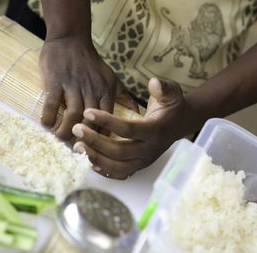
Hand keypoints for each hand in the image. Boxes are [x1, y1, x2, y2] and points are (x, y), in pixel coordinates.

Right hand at [40, 36, 134, 139]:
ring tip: (60, 138)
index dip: (101, 136)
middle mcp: (91, 89)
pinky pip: (51, 104)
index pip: (107, 119)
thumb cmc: (89, 60)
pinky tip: (46, 125)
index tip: (95, 146)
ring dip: (65, 130)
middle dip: (82, 138)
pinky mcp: (55, 82)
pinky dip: (49, 117)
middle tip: (75, 148)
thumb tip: (136, 110)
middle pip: (89, 121)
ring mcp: (72, 85)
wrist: (70, 38)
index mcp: (105, 90)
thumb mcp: (110, 77)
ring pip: (72, 115)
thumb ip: (122, 95)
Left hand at [72, 78, 191, 178]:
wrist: (180, 124)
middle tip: (76, 129)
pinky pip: (120, 174)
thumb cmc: (171, 105)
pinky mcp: (139, 167)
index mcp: (156, 131)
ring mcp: (145, 161)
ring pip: (118, 167)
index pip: (128, 129)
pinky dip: (104, 171)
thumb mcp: (171, 92)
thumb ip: (163, 88)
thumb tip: (154, 82)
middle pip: (120, 152)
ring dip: (96, 158)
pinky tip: (88, 161)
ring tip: (77, 146)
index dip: (107, 122)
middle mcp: (150, 150)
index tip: (88, 112)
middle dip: (95, 141)